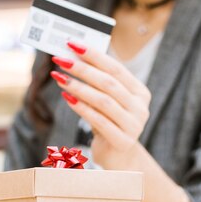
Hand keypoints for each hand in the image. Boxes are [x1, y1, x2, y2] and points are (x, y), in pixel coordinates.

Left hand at [50, 41, 151, 167]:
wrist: (118, 157)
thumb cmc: (108, 122)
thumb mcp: (107, 100)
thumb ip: (99, 82)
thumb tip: (75, 55)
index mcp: (140, 92)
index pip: (116, 68)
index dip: (94, 55)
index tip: (72, 44)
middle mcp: (141, 107)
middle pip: (108, 83)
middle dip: (82, 69)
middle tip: (60, 59)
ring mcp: (134, 125)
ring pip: (103, 101)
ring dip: (78, 87)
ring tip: (59, 77)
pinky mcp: (122, 141)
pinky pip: (99, 120)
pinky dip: (81, 107)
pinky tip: (66, 97)